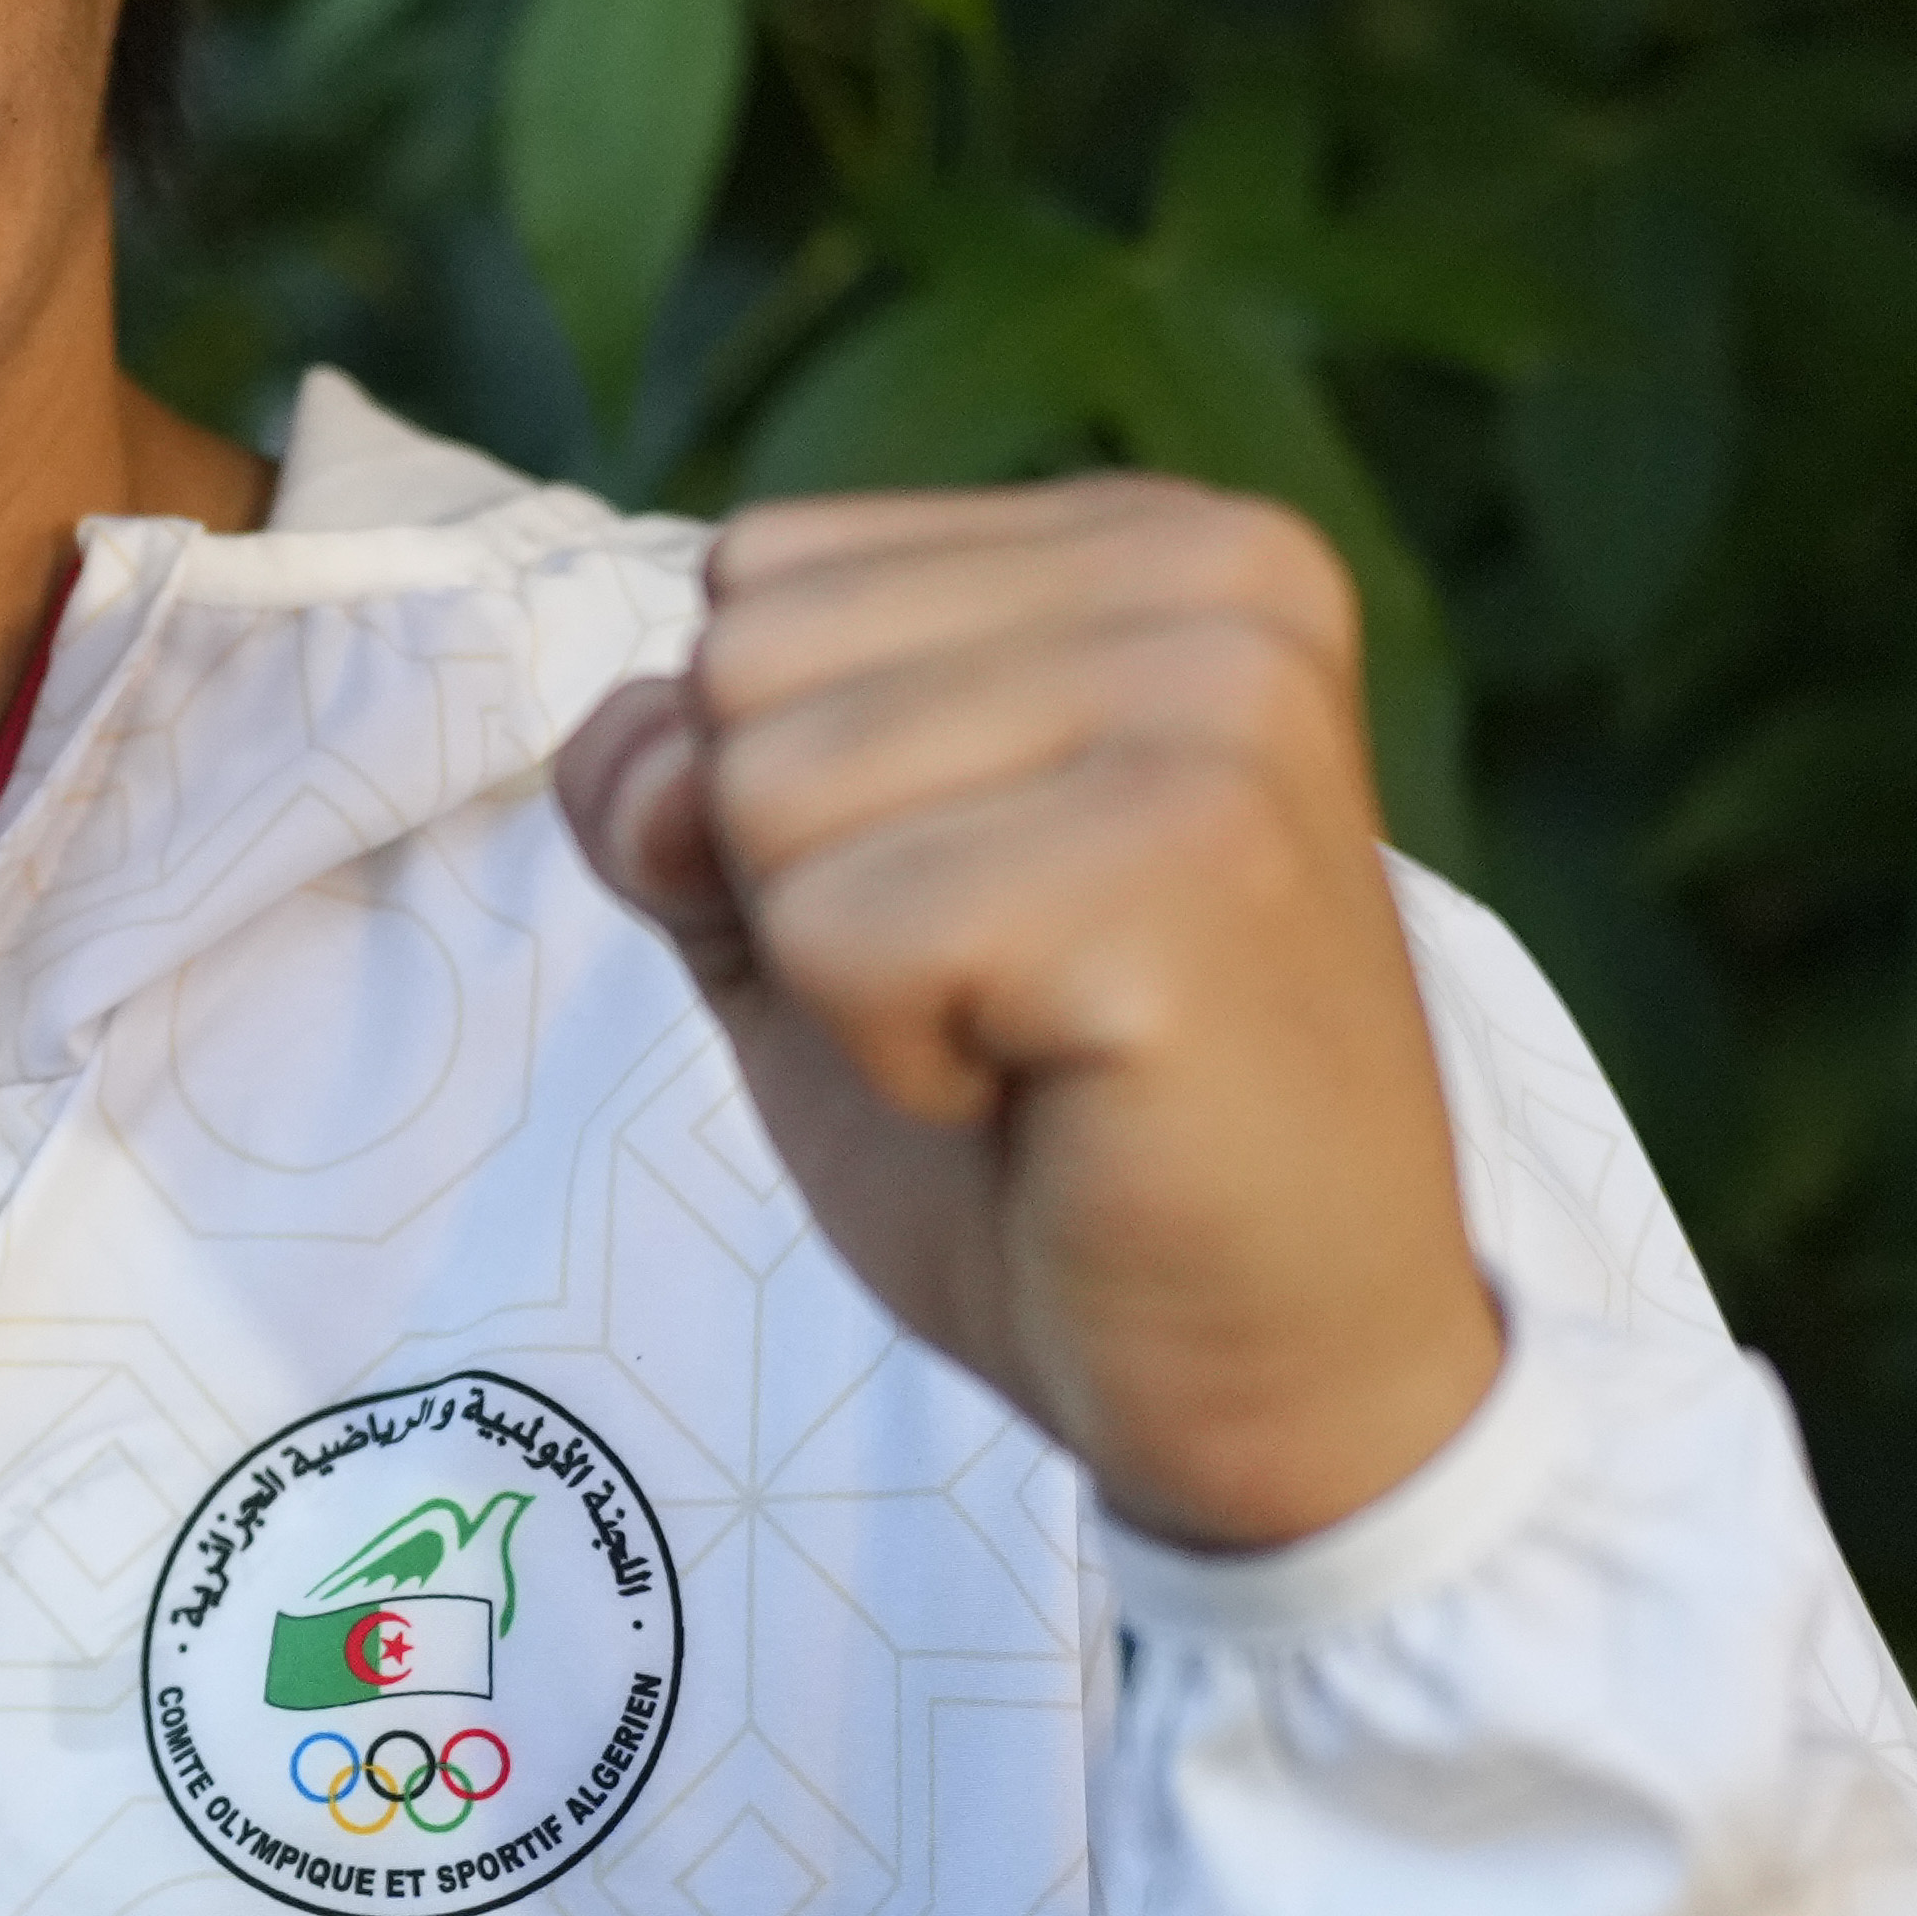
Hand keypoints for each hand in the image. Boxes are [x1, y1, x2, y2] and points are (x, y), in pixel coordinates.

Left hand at [550, 481, 1503, 1555]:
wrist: (1276, 1374)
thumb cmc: (1057, 1135)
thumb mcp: (821, 899)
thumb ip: (690, 773)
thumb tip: (640, 766)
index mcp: (1155, 541)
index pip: (757, 576)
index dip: (789, 797)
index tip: (987, 909)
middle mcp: (1215, 580)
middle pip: (744, 669)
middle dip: (806, 878)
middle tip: (1008, 992)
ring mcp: (1218, 715)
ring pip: (765, 794)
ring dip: (849, 979)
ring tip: (1034, 1039)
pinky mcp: (1185, 878)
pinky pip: (832, 939)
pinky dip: (896, 1064)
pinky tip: (1058, 1095)